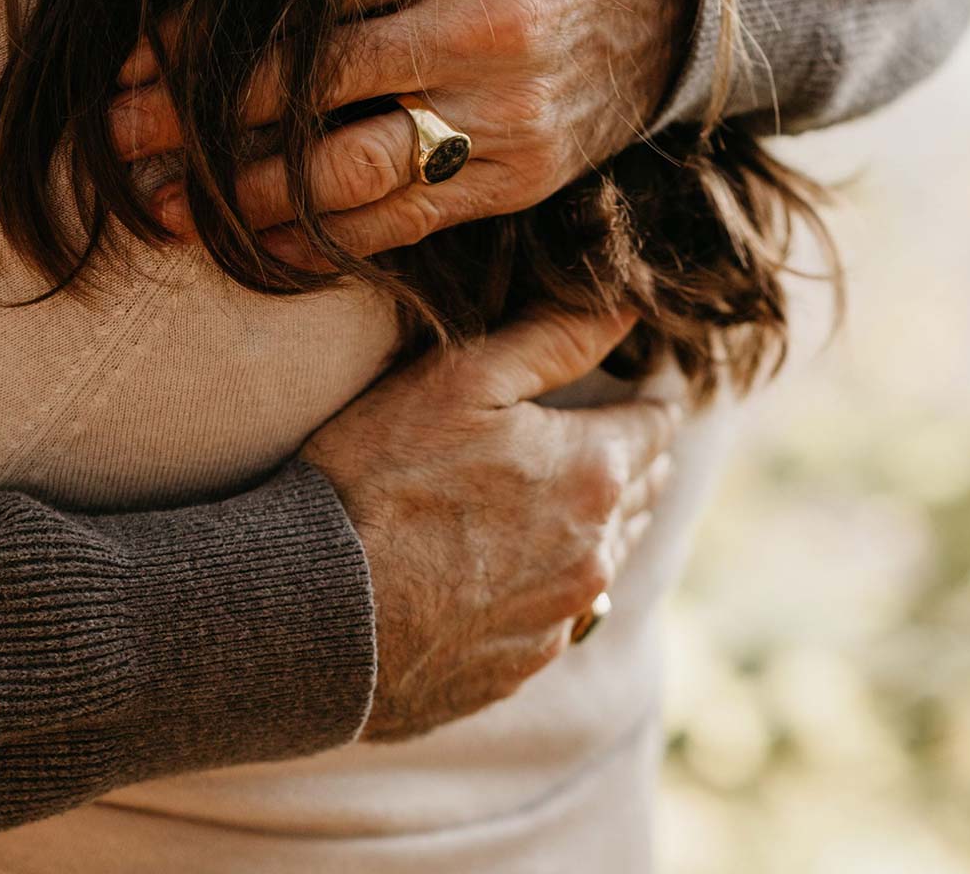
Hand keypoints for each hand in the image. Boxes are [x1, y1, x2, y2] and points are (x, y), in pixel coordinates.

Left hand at [108, 0, 682, 264]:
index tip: (134, 63)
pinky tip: (267, 250)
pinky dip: (332, 243)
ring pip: (354, 169)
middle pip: (313, 85)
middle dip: (200, 122)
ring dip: (250, 196)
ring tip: (170, 210)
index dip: (206, 35)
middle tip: (118, 140)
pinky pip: (414, 221)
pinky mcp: (526, 178)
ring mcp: (510, 114)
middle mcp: (487, 25)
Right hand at [299, 306, 679, 741]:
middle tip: (622, 439)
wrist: (313, 614)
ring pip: (610, 557)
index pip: (655, 427)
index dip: (650, 403)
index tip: (645, 392)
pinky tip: (527, 572)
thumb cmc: (380, 480)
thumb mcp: (462, 378)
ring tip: (583, 502)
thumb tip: (630, 306)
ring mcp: (560, 616)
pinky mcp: (522, 664)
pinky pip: (566, 614)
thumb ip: (555, 337)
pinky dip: (560, 584)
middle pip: (643, 494)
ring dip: (605, 524)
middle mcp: (594, 552)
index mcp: (592, 472)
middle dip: (637, 461)